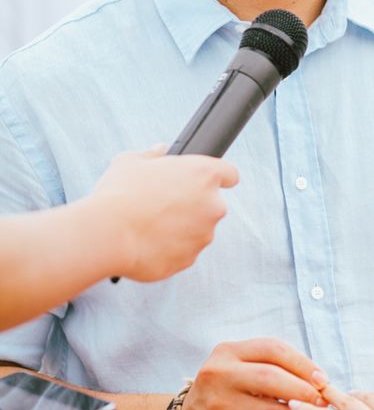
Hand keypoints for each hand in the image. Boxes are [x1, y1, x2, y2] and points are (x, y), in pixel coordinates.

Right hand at [92, 146, 238, 280]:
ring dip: (181, 229)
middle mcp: (212, 205)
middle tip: (162, 205)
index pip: (230, 174)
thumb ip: (152, 154)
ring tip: (149, 225)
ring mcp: (203, 235)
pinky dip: (169, 249)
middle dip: (192, 206)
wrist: (108, 234)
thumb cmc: (119, 193)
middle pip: (211, 205)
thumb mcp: (131, 162)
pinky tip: (146, 242)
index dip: (219, 177)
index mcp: (204, 174)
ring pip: (197, 231)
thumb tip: (160, 150)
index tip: (207, 182)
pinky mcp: (189, 260)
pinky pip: (182, 252)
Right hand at [180, 339, 329, 409]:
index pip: (272, 349)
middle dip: (306, 390)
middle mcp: (221, 376)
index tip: (323, 379)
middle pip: (273, 378)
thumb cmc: (225, 396)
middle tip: (327, 403)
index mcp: (227, 353)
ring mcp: (222, 407)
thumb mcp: (238, 371)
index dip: (302, 362)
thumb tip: (319, 380)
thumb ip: (269, 368)